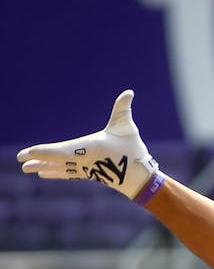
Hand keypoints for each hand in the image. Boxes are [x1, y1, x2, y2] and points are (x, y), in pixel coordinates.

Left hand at [17, 90, 161, 199]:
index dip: (45, 151)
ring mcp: (85, 169)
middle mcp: (84, 160)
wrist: (140, 176)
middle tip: (20, 160)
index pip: (62, 151)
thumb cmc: (133, 150)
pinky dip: (54, 172)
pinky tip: (43, 173)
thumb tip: (129, 92)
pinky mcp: (87, 173)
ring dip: (42, 167)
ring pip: (59, 168)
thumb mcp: (128, 127)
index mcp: (90, 149)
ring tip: (25, 169)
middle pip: (56, 161)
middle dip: (38, 160)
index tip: (29, 152)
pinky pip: (66, 173)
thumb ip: (123, 108)